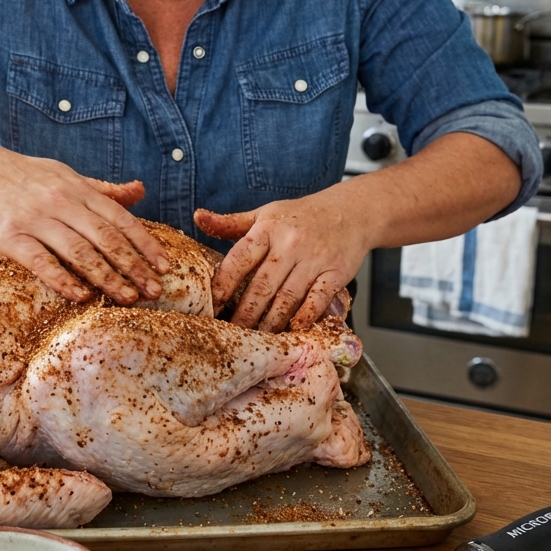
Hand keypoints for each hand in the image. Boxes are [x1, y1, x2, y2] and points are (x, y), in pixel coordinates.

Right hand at [0, 137, 168, 304]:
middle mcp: (60, 202)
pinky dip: (62, 279)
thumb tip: (140, 191)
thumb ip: (103, 189)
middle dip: (134, 266)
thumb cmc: (23, 175)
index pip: (120, 219)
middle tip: (154, 290)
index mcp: (77, 188)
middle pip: (105, 238)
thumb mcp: (65, 174)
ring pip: (79, 251)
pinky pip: (40, 261)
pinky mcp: (9, 236)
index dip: (145, 244)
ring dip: (107, 277)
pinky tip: (81, 295)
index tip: (164, 266)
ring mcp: (34, 219)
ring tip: (127, 297)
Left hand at [194, 191, 369, 330]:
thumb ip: (231, 223)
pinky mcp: (336, 273)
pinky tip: (293, 329)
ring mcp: (314, 259)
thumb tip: (198, 217)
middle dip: (245, 313)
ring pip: (287, 297)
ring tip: (257, 339)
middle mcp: (290, 243)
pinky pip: (318, 299)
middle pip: (262, 285)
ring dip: (270, 321)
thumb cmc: (301, 216)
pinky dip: (305, 316)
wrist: (352, 211)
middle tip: (232, 334)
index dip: (224, 285)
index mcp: (267, 228)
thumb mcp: (265, 214)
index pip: (239, 259)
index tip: (213, 307)